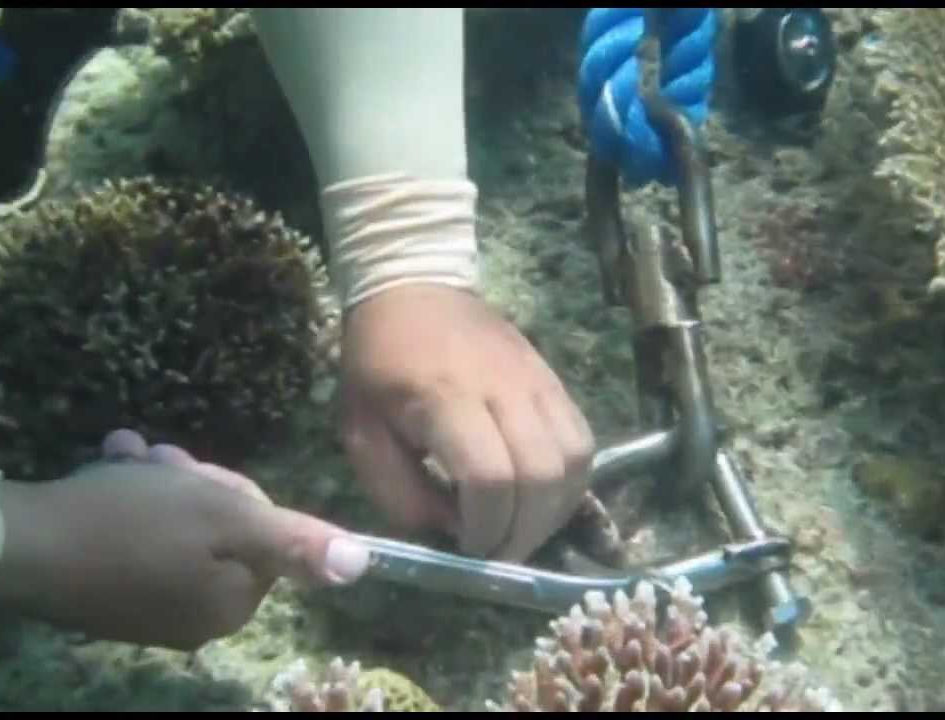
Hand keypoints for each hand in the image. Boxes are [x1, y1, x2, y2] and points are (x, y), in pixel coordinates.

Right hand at [0, 430, 369, 651]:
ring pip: (174, 523)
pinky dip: (125, 496)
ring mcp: (145, 608)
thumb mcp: (227, 518)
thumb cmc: (134, 522)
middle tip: (160, 459)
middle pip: (219, 529)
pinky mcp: (105, 592)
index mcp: (229, 606)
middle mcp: (192, 619)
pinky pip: (134, 536)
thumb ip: (295, 541)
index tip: (197, 472)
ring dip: (156, 480)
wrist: (17, 543)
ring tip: (126, 456)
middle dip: (192, 482)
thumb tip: (362, 566)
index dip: (233, 492)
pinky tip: (109, 463)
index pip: (262, 535)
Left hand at [337, 283, 595, 561]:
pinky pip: (583, 441)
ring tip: (523, 529)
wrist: (413, 289)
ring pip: (575, 459)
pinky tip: (542, 499)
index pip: (490, 477)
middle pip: (542, 474)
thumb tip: (453, 534)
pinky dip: (570, 482)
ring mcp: (537, 381)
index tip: (469, 550)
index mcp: (443, 399)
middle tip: (501, 553)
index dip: (487, 527)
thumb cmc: (378, 365)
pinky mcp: (555, 381)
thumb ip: (401, 495)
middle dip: (526, 529)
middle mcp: (501, 388)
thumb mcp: (361, 435)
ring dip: (555, 510)